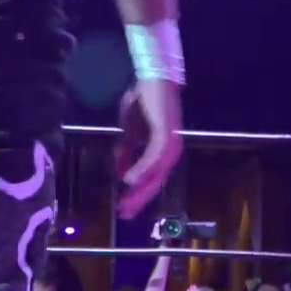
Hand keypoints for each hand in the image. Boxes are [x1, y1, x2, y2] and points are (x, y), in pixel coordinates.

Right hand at [114, 80, 183, 218]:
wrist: (152, 75)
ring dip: (140, 190)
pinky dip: (141, 169)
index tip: (124, 209)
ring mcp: (171, 142)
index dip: (138, 195)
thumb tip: (119, 174)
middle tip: (124, 214)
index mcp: (164, 150)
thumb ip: (126, 152)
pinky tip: (129, 180)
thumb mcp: (130, 130)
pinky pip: (153, 158)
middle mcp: (171, 150)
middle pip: (156, 182)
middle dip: (139, 199)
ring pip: (156, 174)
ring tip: (125, 202)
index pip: (153, 179)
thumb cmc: (144, 99)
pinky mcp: (166, 134)